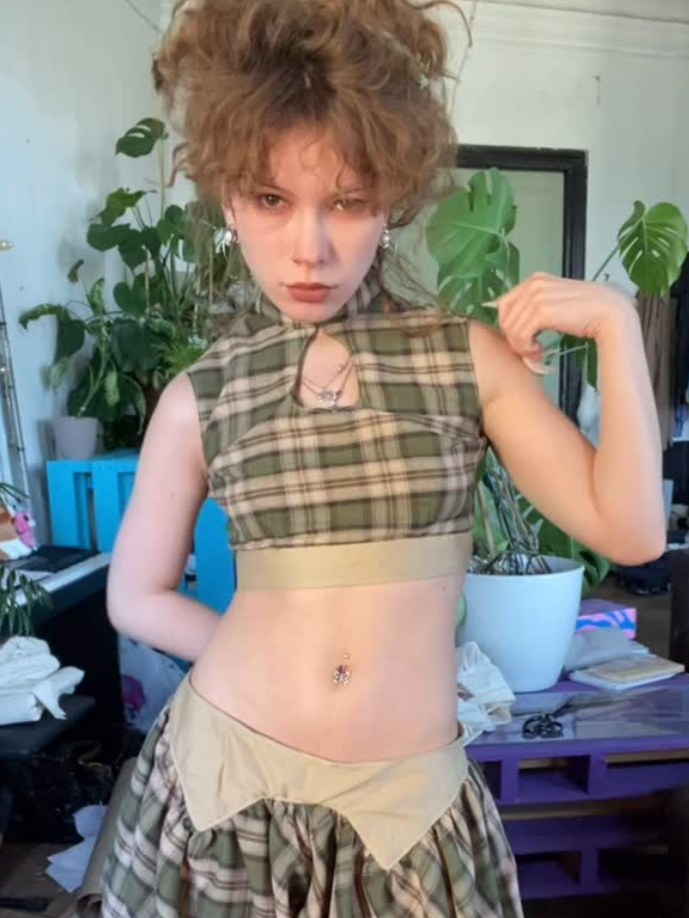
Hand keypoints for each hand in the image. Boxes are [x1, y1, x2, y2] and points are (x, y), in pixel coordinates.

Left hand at [493, 273, 635, 367]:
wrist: (611, 315)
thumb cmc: (587, 314)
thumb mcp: (556, 304)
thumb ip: (536, 308)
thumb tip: (512, 325)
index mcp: (535, 280)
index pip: (504, 304)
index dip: (510, 326)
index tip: (524, 340)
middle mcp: (534, 283)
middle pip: (504, 316)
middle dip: (513, 337)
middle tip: (530, 350)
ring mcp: (537, 295)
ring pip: (510, 328)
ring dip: (521, 346)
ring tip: (538, 352)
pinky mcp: (541, 310)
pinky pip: (519, 334)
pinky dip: (526, 348)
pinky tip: (540, 351)